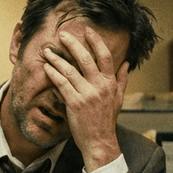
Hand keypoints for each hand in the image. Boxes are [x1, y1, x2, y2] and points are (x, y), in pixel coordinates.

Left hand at [42, 22, 127, 170]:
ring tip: (47, 50)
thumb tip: (126, 63)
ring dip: (57, 58)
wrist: (100, 142)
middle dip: (72, 44)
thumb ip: (121, 80)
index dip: (96, 41)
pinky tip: (46, 67)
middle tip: (62, 34)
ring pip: (70, 70)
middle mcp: (100, 86)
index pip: (105, 56)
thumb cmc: (107, 120)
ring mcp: (87, 94)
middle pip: (85, 59)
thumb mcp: (118, 99)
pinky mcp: (75, 103)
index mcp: (110, 83)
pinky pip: (62, 84)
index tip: (87, 30)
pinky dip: (53, 74)